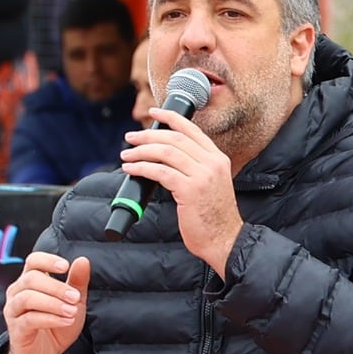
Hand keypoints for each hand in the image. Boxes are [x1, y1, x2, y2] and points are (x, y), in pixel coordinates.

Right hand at [2, 252, 90, 353]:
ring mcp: (14, 310)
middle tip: (75, 298)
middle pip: (31, 279)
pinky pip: (29, 319)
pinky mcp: (16, 328)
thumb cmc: (56, 325)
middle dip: (56, 287)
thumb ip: (77, 282)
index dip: (47, 260)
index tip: (65, 266)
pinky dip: (50, 318)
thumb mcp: (73, 302)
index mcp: (31, 281)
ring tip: (72, 311)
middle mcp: (18, 292)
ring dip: (53, 303)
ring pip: (27, 298)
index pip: (33, 261)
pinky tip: (65, 321)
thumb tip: (82, 260)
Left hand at [120, 106, 243, 275]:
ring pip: (166, 152)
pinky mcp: (190, 190)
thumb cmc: (213, 218)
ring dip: (141, 151)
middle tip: (131, 137)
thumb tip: (165, 159)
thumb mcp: (210, 185)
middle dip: (148, 135)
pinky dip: (142, 168)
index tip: (154, 113)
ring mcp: (202, 176)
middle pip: (175, 138)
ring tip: (126, 155)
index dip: (171, 118)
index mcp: (218, 159)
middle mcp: (212, 163)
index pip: (192, 130)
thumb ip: (195, 169)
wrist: (225, 240)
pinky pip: (160, 172)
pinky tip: (131, 170)